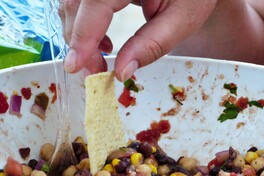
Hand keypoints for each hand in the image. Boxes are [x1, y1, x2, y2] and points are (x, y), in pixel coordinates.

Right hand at [61, 0, 217, 80]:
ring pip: (72, 4)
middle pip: (75, 5)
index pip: (95, 4)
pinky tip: (102, 41)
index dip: (82, 37)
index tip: (75, 67)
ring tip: (102, 56)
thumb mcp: (181, 19)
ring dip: (79, 35)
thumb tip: (121, 72)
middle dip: (79, 42)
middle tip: (95, 70)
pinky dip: (84, 24)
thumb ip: (152, 44)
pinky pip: (80, 2)